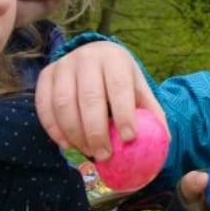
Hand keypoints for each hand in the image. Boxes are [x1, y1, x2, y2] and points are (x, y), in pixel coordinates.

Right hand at [35, 41, 165, 161]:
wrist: (93, 55)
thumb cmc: (119, 78)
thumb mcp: (138, 87)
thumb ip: (151, 112)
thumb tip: (164, 142)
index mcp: (114, 58)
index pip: (118, 87)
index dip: (123, 113)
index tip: (128, 139)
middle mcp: (86, 58)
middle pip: (89, 98)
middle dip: (96, 131)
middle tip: (104, 155)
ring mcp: (63, 65)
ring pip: (64, 104)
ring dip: (74, 133)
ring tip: (88, 152)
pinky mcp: (46, 75)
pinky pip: (45, 106)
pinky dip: (53, 129)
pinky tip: (67, 144)